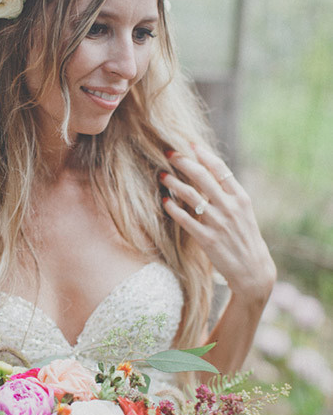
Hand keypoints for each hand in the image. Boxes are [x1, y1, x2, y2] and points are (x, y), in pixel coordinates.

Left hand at [160, 144, 275, 305]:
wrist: (252, 269)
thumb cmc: (245, 239)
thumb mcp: (244, 213)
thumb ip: (229, 195)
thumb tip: (211, 176)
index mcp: (241, 198)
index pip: (220, 169)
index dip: (204, 155)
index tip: (190, 145)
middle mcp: (230, 207)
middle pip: (202, 177)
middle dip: (183, 162)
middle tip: (169, 154)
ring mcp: (218, 222)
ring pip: (190, 195)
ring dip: (173, 182)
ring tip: (162, 175)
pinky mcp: (207, 239)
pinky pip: (185, 219)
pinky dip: (172, 208)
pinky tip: (164, 202)